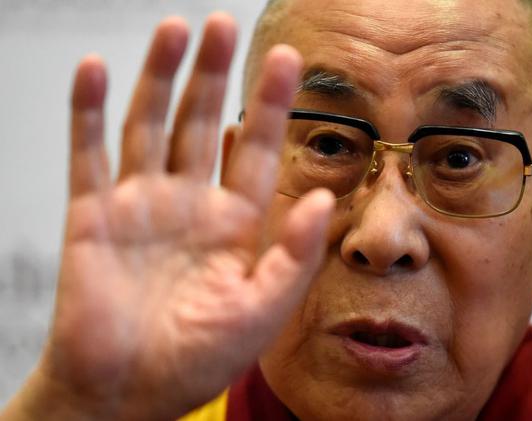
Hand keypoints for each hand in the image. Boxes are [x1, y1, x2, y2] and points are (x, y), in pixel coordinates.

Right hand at [1, 12, 332, 420]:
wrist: (127, 395)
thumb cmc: (197, 361)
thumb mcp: (263, 310)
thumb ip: (295, 254)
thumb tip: (327, 198)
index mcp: (234, 225)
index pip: (257, 150)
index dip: (270, 106)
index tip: (287, 60)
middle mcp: (189, 205)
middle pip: (202, 123)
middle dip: (213, 74)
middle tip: (222, 23)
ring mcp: (140, 206)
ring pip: (150, 126)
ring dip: (160, 77)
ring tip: (174, 29)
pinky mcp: (92, 217)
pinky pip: (88, 155)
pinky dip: (87, 113)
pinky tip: (94, 70)